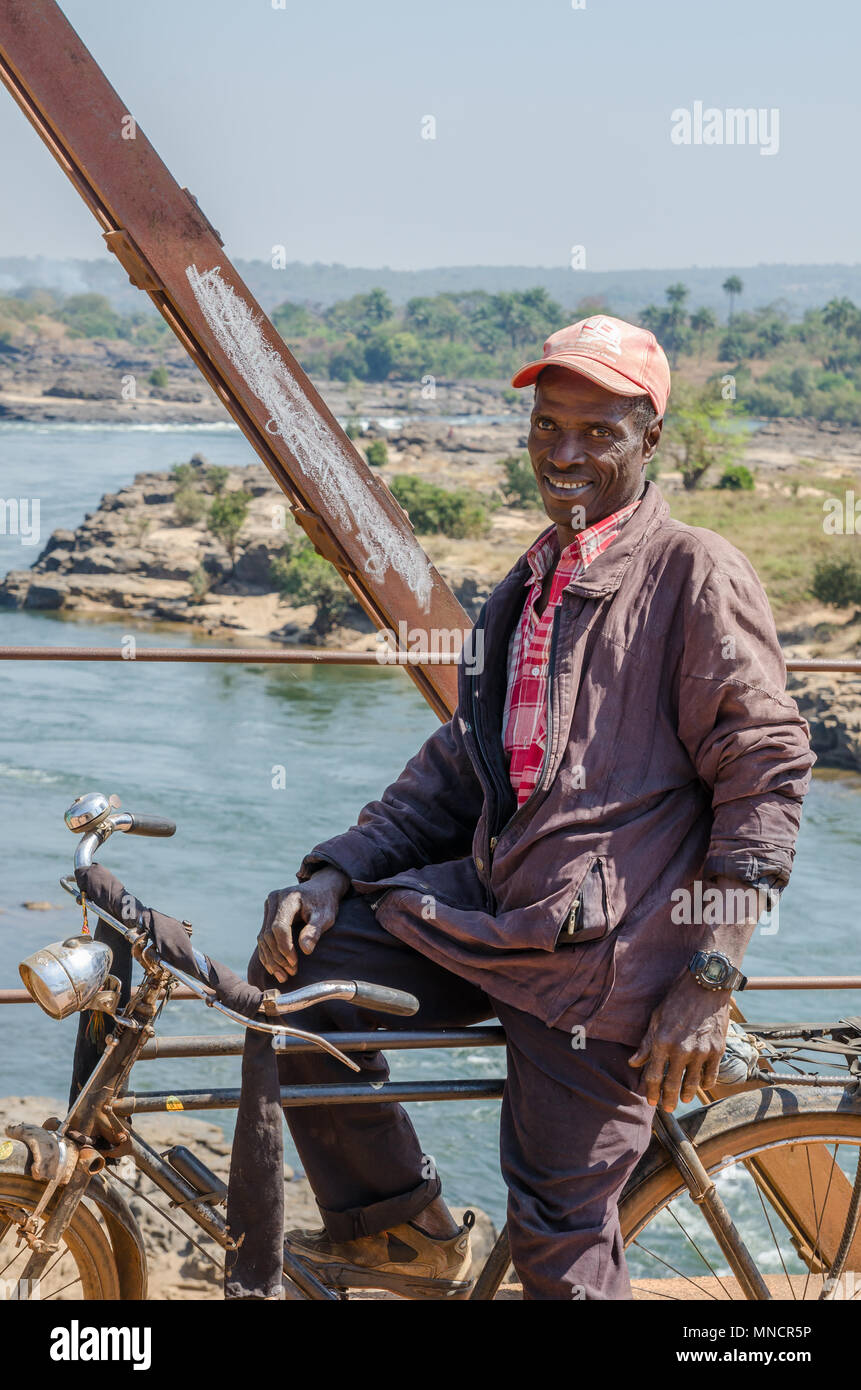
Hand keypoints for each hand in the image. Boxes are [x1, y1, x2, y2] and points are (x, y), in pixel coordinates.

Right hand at [257, 865, 350, 982]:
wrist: (320, 889)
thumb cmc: (324, 903)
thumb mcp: (325, 916)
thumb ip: (315, 931)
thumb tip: (306, 950)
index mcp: (288, 898)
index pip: (279, 927)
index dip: (285, 947)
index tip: (295, 963)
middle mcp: (274, 900)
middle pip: (269, 934)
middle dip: (278, 957)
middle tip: (291, 973)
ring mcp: (269, 907)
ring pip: (263, 938)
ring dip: (272, 959)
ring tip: (283, 976)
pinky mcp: (268, 915)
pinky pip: (263, 937)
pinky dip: (268, 954)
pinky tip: (274, 969)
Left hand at [629, 972, 730, 1111]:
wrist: (705, 986)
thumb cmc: (677, 999)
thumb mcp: (656, 1018)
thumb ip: (646, 1044)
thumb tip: (634, 1062)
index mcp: (662, 1042)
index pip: (654, 1076)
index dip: (651, 1091)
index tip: (651, 1101)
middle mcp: (681, 1050)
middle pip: (673, 1084)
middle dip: (668, 1099)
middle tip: (667, 1108)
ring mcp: (701, 1052)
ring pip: (693, 1084)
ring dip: (687, 1094)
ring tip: (683, 1099)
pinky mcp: (717, 1050)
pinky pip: (711, 1075)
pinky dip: (705, 1083)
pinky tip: (702, 1086)